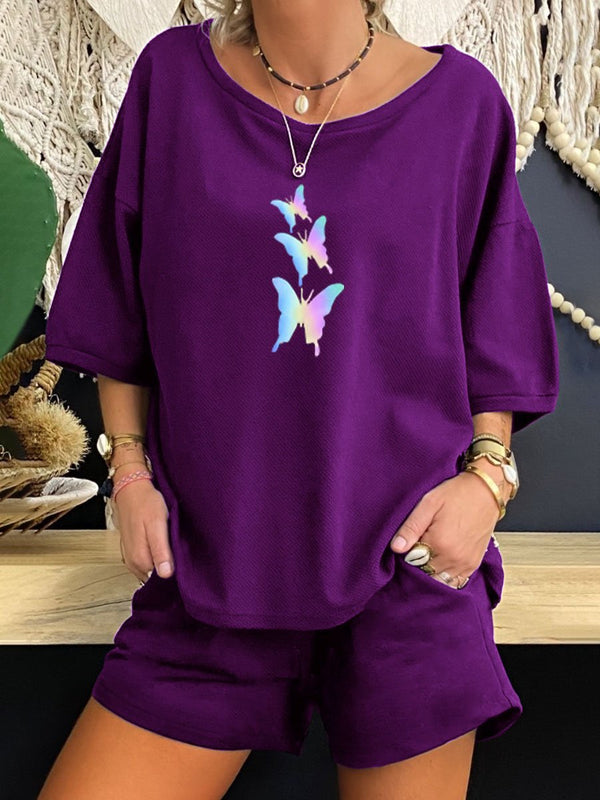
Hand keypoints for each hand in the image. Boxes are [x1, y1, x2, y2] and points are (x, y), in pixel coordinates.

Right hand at [112, 478, 173, 582]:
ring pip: (152, 569)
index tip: (183, 563)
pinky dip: (157, 556)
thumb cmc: (145, 503)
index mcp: (140, 560)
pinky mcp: (133, 550)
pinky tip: (163, 545)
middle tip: (180, 552)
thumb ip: (160, 551)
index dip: (175, 573)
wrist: (131, 489)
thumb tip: (166, 574)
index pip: (161, 580)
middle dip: (169, 568)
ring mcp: (131, 557)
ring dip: (163, 562)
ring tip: (172, 547)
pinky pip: (147, 561)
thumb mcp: (157, 525)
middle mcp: (133, 563)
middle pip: (156, 577)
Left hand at [389, 469, 500, 587]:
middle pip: (425, 573)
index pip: (412, 562)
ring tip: (431, 550)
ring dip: (431, 570)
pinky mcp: (473, 564)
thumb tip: (396, 548)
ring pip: (439, 579)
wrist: (486, 491)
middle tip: (419, 544)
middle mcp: (454, 558)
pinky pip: (455, 581)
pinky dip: (445, 574)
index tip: (410, 541)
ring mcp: (465, 563)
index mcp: (439, 543)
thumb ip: (411, 527)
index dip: (407, 552)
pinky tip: (442, 558)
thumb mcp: (428, 504)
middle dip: (418, 562)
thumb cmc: (457, 494)